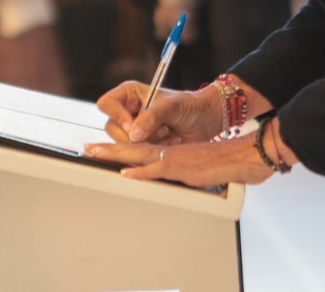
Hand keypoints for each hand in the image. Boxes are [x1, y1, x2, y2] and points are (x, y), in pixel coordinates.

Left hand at [85, 135, 273, 187]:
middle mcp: (166, 152)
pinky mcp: (180, 168)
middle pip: (132, 149)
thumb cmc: (217, 164)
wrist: (236, 158)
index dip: (119, 149)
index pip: (138, 149)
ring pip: (138, 154)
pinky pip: (156, 169)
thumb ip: (176, 170)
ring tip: (97, 153)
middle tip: (88, 148)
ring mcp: (172, 159)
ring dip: (116, 155)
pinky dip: (140, 172)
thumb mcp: (191, 167)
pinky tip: (127, 173)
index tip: (101, 150)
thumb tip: (165, 176)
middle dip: (109, 149)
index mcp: (168, 152)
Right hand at [96, 81, 222, 144]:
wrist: (207, 120)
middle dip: (132, 135)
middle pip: (111, 127)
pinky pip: (136, 153)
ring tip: (165, 134)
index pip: (107, 104)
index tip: (132, 125)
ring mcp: (134, 129)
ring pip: (122, 143)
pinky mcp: (143, 144)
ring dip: (145, 143)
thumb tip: (133, 134)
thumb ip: (151, 117)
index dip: (117, 116)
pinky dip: (151, 151)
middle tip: (154, 132)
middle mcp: (128, 111)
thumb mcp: (171, 106)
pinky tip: (167, 142)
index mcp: (130, 94)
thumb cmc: (190, 105)